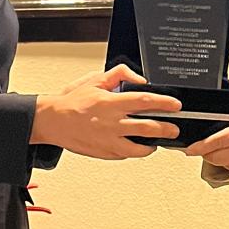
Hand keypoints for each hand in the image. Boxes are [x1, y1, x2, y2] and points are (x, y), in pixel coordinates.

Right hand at [31, 63, 181, 159]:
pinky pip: (126, 154)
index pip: (145, 102)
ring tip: (158, 141)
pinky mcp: (105, 152)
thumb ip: (120, 75)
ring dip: (153, 145)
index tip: (175, 105)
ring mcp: (109, 141)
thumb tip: (140, 80)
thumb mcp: (95, 80)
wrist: (52, 121)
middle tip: (174, 128)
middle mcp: (112, 124)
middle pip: (148, 127)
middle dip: (167, 128)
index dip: (164, 103)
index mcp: (111, 103)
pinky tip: (138, 146)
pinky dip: (135, 150)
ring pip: (140, 148)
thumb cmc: (72, 102)